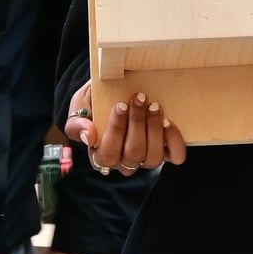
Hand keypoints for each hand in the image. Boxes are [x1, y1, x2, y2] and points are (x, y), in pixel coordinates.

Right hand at [64, 82, 186, 175]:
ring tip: (154, 106)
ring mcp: (145, 157)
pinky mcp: (165, 150)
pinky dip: (174, 141)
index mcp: (100, 154)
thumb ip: (77, 123)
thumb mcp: (79, 107)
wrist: (115, 92)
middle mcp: (123, 161)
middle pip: (133, 154)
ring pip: (152, 157)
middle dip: (137, 123)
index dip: (115, 130)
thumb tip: (90, 136)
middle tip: (139, 98)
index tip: (120, 105)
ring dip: (155, 130)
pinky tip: (169, 122)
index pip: (107, 154)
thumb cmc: (95, 102)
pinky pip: (174, 156)